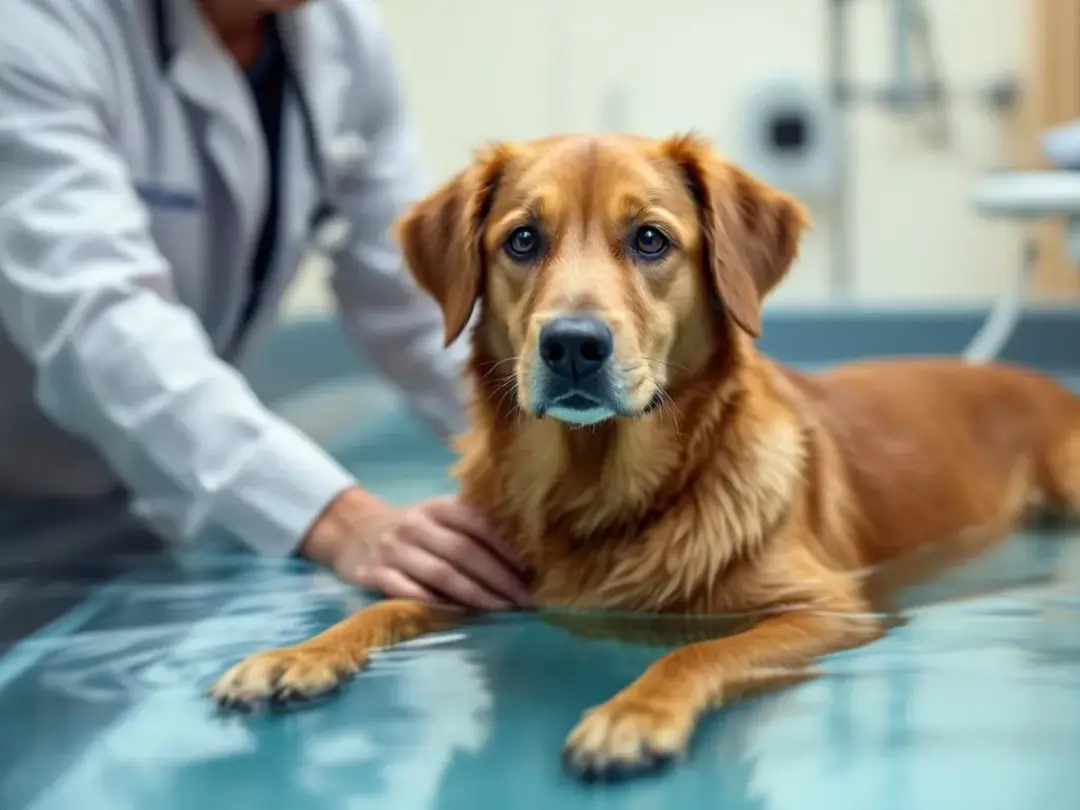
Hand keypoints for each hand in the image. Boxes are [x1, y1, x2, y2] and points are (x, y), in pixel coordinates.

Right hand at [301, 488, 531, 610]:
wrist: (352, 530)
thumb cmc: (414, 530)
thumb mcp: (439, 517)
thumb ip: (471, 529)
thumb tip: (525, 558)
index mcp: (438, 507)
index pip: (478, 523)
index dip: (507, 546)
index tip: (533, 569)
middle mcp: (416, 525)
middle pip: (464, 552)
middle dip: (499, 577)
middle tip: (526, 599)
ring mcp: (394, 550)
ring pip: (440, 574)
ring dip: (476, 595)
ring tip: (503, 610)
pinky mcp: (374, 574)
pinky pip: (407, 591)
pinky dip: (434, 604)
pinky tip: (459, 616)